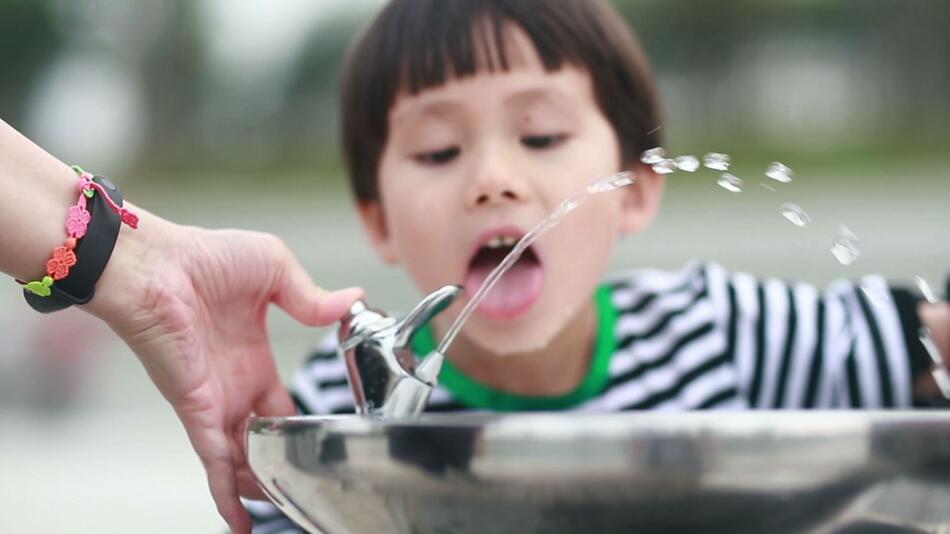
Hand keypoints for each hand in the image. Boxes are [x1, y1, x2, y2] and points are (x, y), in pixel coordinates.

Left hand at [86, 207, 360, 532]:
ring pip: (239, 459)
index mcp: (252, 356)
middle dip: (275, 467)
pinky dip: (226, 491)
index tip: (314, 446)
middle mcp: (233, 384)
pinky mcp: (197, 408)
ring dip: (257, 486)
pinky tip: (242, 519)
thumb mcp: (276, 270)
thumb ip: (313, 298)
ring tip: (281, 511)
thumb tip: (353, 302)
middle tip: (299, 492)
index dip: (295, 428)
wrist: (157, 264)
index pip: (278, 404)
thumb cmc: (205, 257)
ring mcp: (214, 400)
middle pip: (259, 441)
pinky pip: (214, 459)